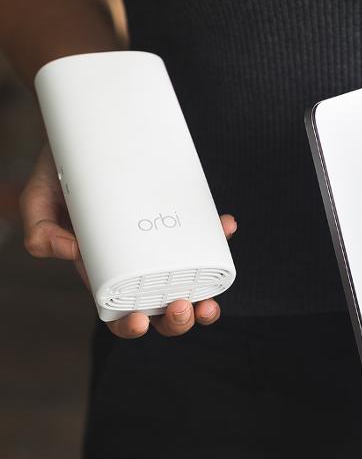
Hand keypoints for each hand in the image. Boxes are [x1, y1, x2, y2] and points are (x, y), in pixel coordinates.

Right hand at [19, 143, 236, 338]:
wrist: (89, 133)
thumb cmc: (63, 173)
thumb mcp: (40, 199)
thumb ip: (40, 230)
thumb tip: (70, 251)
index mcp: (103, 270)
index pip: (119, 311)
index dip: (132, 324)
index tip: (140, 320)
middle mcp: (136, 263)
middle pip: (160, 307)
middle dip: (177, 319)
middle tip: (183, 305)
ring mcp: (161, 242)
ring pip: (189, 281)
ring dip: (205, 293)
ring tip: (211, 296)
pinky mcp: (179, 219)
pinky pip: (203, 235)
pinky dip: (218, 236)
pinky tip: (226, 226)